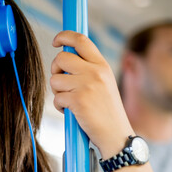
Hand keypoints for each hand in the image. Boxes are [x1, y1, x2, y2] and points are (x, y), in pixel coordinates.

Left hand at [50, 30, 133, 157]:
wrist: (116, 135)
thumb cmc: (106, 110)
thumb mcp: (104, 82)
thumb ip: (89, 68)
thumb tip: (64, 56)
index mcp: (102, 65)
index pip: (81, 40)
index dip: (64, 36)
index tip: (56, 42)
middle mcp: (96, 72)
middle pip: (61, 58)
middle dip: (55, 70)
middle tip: (62, 83)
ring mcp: (87, 86)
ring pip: (55, 80)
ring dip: (57, 92)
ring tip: (70, 101)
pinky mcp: (78, 101)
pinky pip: (56, 98)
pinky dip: (60, 107)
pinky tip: (72, 112)